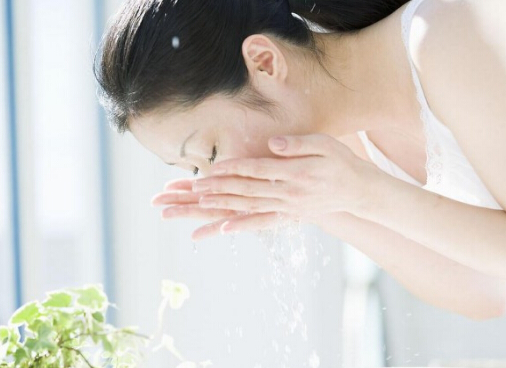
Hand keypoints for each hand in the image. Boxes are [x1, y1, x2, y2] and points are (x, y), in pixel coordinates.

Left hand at [152, 134, 383, 238]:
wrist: (358, 192)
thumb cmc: (341, 163)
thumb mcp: (325, 145)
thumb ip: (297, 144)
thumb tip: (272, 143)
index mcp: (295, 173)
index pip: (256, 170)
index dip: (233, 169)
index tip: (211, 169)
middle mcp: (288, 193)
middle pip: (246, 191)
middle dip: (217, 189)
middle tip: (192, 188)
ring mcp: (287, 208)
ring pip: (249, 207)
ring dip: (222, 206)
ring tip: (199, 204)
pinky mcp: (289, 217)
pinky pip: (262, 223)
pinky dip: (242, 226)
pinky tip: (223, 229)